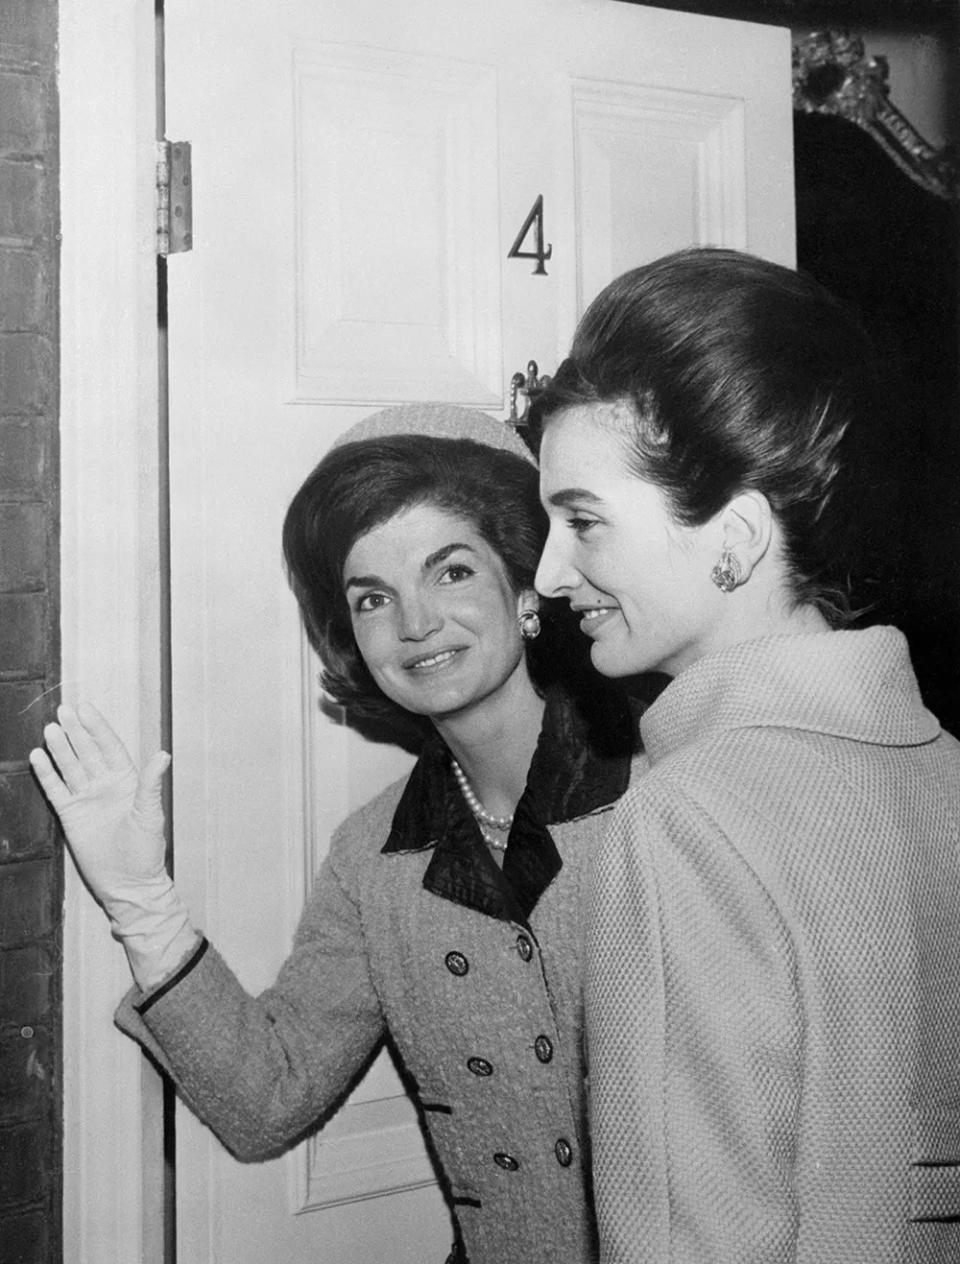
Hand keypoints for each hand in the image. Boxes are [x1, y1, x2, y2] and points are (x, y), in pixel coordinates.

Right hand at [30, 702, 199, 990]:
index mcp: (128, 780)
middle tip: (63, 709)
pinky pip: (56, 790)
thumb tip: (164, 754)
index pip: (109, 747)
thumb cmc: (146, 849)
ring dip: (60, 749)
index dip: (98, 728)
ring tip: (50, 729)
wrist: (128, 883)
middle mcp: (105, 785)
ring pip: (70, 767)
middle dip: (76, 732)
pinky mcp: (71, 815)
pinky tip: (37, 756)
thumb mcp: (151, 813)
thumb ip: (151, 783)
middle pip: (87, 752)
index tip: (86, 708)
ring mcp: (87, 799)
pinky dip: (47, 774)